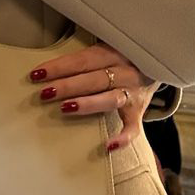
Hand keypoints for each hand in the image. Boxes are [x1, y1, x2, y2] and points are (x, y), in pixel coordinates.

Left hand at [30, 40, 157, 154]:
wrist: (157, 64)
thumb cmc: (121, 59)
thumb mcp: (107, 49)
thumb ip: (84, 57)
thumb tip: (46, 69)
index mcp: (114, 52)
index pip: (83, 60)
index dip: (60, 66)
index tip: (37, 74)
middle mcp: (125, 71)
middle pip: (95, 78)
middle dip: (68, 85)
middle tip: (45, 93)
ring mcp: (134, 92)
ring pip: (111, 98)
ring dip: (88, 103)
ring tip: (66, 108)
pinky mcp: (139, 111)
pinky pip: (134, 127)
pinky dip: (124, 137)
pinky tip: (109, 145)